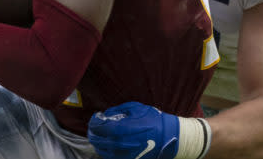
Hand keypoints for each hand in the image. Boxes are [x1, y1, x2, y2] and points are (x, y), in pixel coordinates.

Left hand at [88, 102, 210, 158]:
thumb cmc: (153, 120)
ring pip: (102, 150)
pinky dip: (106, 150)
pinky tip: (108, 144)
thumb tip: (105, 115)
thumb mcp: (136, 108)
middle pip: (98, 140)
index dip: (95, 122)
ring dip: (98, 142)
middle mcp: (121, 144)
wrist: (169, 136)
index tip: (95, 117)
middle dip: (93, 132)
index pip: (100, 127)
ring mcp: (125, 155)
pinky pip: (111, 157)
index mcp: (123, 129)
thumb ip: (118, 111)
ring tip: (99, 135)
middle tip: (94, 126)